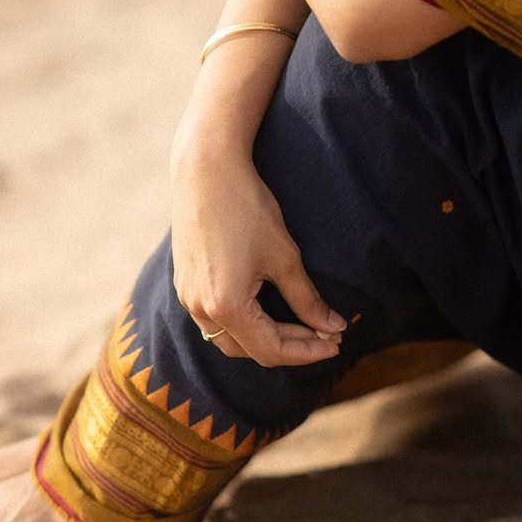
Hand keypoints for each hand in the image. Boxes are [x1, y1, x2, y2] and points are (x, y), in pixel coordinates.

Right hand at [170, 135, 345, 368]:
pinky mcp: (185, 285)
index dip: (307, 351)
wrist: (205, 170)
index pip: (271, 349)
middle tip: (325, 334)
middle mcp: (200, 309)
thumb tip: (331, 328)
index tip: (336, 342)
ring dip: (266, 338)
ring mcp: (188, 298)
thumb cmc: (247, 208)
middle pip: (249, 351)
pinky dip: (245, 324)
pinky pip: (215, 320)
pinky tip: (268, 309)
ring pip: (230, 339)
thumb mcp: (285, 257)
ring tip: (301, 324)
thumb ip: (307, 300)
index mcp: (226, 306)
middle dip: (289, 347)